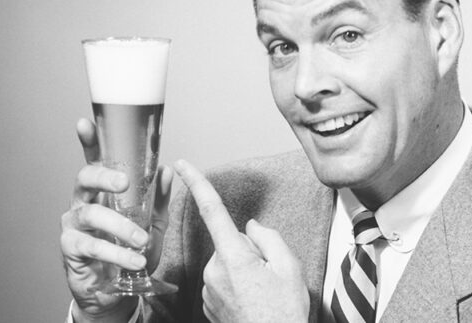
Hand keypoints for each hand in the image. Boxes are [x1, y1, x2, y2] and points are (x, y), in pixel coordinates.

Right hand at [60, 118, 172, 321]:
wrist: (117, 291)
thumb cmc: (132, 251)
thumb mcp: (153, 224)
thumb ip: (157, 199)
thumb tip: (166, 170)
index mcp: (103, 191)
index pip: (94, 161)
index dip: (88, 142)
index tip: (84, 123)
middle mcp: (84, 202)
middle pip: (84, 179)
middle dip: (103, 177)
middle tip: (124, 183)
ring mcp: (74, 225)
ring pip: (91, 214)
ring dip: (120, 226)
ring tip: (141, 241)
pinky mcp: (70, 249)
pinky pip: (91, 245)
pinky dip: (115, 252)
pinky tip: (133, 259)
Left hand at [174, 159, 309, 322]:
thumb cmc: (284, 312)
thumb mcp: (289, 267)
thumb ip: (269, 237)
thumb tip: (252, 228)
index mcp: (234, 256)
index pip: (212, 210)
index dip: (197, 183)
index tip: (182, 163)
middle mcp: (214, 270)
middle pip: (230, 241)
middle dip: (248, 248)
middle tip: (269, 273)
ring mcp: (208, 289)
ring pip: (227, 261)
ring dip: (243, 268)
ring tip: (262, 290)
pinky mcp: (207, 303)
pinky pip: (222, 280)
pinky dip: (237, 284)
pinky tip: (252, 300)